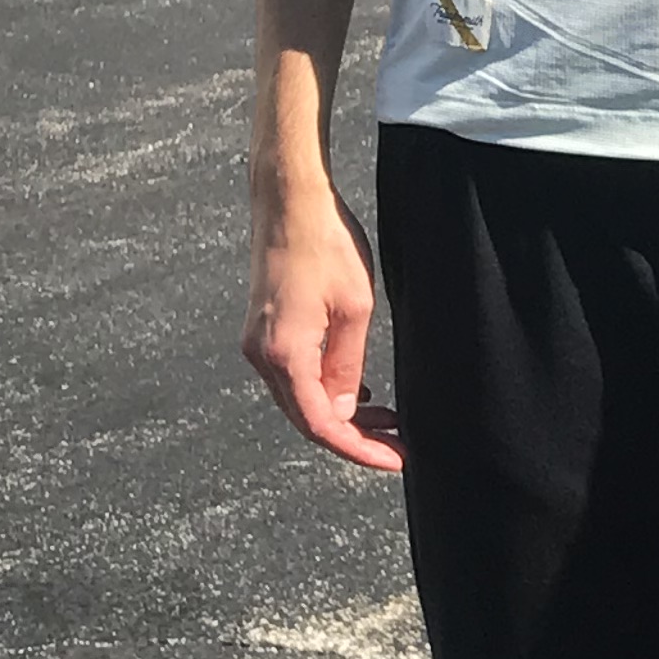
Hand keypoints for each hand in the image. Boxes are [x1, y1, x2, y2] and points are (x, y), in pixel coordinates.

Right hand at [242, 176, 403, 471]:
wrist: (288, 200)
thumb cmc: (324, 243)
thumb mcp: (355, 308)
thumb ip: (349, 364)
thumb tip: (347, 409)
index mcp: (284, 353)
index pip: (321, 424)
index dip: (359, 449)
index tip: (395, 459)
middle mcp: (262, 355)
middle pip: (307, 418)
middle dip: (355, 437)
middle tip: (399, 445)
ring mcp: (259, 343)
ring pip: (301, 399)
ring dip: (343, 414)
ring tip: (388, 421)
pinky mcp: (265, 330)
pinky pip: (295, 376)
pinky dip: (326, 390)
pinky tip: (361, 393)